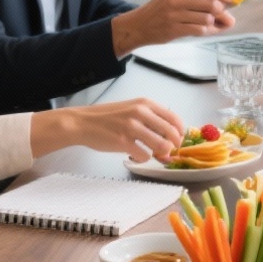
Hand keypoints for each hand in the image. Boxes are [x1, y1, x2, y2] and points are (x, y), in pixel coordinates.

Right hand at [31, 99, 184, 161]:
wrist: (82, 122)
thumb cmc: (107, 117)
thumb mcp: (132, 109)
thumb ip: (150, 118)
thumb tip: (170, 135)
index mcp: (145, 104)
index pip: (174, 119)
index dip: (180, 133)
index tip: (178, 140)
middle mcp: (140, 113)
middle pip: (171, 134)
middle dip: (174, 146)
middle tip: (168, 151)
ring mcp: (131, 127)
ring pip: (162, 146)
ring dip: (160, 153)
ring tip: (150, 152)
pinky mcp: (123, 142)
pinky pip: (145, 156)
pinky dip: (143, 158)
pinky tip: (135, 154)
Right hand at [111, 0, 235, 55]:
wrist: (138, 26)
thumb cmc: (160, 11)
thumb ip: (198, 0)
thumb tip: (227, 7)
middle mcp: (175, 0)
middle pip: (211, 4)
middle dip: (222, 12)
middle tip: (226, 17)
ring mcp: (174, 16)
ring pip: (207, 19)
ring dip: (215, 24)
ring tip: (215, 25)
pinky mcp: (174, 30)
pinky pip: (199, 30)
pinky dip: (207, 31)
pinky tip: (207, 30)